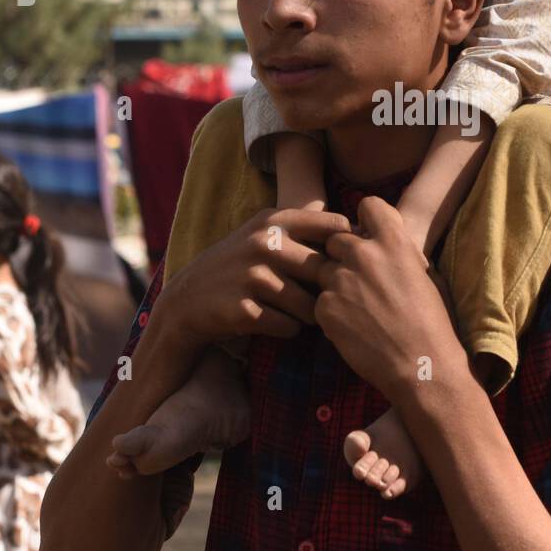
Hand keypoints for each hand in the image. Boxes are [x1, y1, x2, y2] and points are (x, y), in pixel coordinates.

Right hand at [158, 207, 350, 352]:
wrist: (187, 300)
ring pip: (309, 306)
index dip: (348, 250)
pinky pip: (288, 327)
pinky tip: (276, 324)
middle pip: (325, 273)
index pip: (334, 226)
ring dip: (309, 317)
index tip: (348, 266)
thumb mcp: (263, 233)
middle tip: (324, 302)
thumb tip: (363, 234)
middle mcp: (263, 243)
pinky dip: (287, 330)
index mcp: (273, 220)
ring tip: (297, 315)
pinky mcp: (243, 310)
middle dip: (327, 292)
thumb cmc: (239, 266)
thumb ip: (305, 229)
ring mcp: (251, 276)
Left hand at [314, 196, 464, 404]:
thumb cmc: (431, 322)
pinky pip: (320, 301)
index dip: (366, 220)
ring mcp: (341, 280)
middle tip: (360, 281)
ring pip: (325, 271)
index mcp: (393, 241)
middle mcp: (363, 254)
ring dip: (336, 285)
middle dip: (344, 256)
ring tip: (359, 309)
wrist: (421, 364)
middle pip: (337, 240)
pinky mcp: (325, 307)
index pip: (368, 205)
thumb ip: (399, 252)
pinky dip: (332, 312)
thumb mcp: (424, 274)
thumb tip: (384, 242)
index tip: (368, 235)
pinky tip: (353, 327)